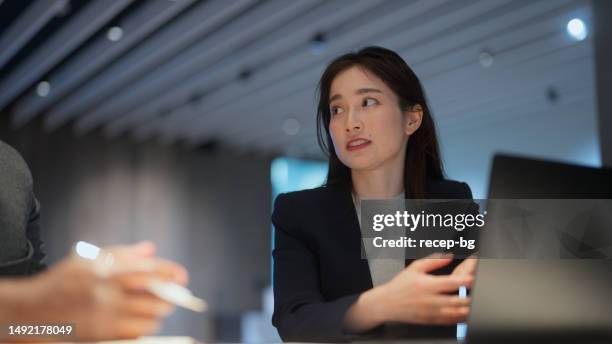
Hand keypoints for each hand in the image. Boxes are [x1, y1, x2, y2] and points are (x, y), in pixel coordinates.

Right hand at [22, 242, 188, 340]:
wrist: (31, 309)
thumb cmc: (62, 281)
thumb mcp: (89, 259)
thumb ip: (122, 254)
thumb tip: (150, 249)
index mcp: (105, 270)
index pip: (147, 270)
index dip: (169, 273)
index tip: (182, 277)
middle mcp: (106, 292)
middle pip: (151, 296)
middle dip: (167, 297)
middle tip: (172, 297)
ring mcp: (103, 314)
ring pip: (146, 318)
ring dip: (157, 315)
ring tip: (157, 311)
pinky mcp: (99, 333)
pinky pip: (133, 334)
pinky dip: (143, 329)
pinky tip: (143, 324)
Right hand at [345, 254, 472, 331]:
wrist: (387, 303)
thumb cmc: (401, 285)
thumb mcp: (415, 267)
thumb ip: (433, 261)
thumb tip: (449, 256)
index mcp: (426, 285)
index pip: (449, 283)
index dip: (462, 282)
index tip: (472, 279)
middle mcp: (430, 300)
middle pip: (456, 300)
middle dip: (470, 297)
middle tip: (480, 293)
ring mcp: (431, 312)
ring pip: (455, 313)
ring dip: (468, 310)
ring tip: (477, 305)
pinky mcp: (431, 320)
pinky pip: (450, 322)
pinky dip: (461, 318)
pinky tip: (467, 314)